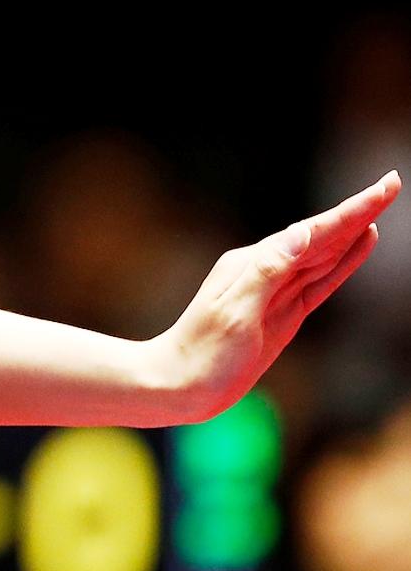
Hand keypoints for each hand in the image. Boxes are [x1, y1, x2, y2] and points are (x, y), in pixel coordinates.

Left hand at [154, 170, 400, 422]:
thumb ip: (267, 272)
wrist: (180, 386)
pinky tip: (358, 247)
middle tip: (390, 184)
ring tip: (378, 208)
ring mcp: (274, 290)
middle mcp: (265, 270)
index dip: (351, 211)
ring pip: (323, 255)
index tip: (383, 187)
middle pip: (322, 237)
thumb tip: (300, 234)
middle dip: (357, 212)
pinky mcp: (283, 312)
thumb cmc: (202, 352)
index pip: (312, 232)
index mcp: (253, 263)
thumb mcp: (235, 312)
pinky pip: (319, 281)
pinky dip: (342, 263)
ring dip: (352, 232)